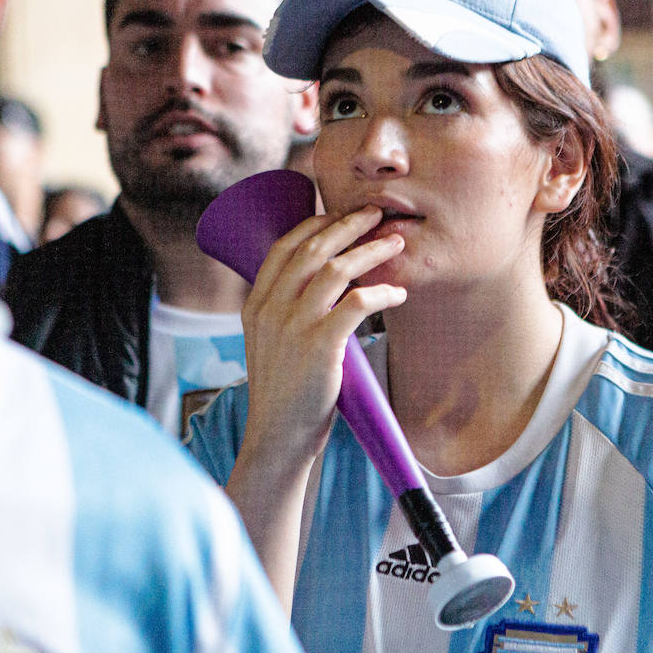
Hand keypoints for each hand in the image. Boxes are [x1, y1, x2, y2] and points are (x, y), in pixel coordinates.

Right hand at [239, 205, 407, 469]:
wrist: (278, 438)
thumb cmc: (284, 392)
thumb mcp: (271, 343)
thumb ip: (287, 311)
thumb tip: (326, 282)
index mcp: (255, 304)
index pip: (283, 247)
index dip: (314, 224)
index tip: (341, 214)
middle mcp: (270, 310)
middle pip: (312, 249)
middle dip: (347, 225)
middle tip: (375, 214)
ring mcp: (292, 327)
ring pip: (336, 270)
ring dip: (371, 251)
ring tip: (395, 244)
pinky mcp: (319, 347)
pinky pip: (357, 304)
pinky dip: (381, 292)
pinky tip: (397, 293)